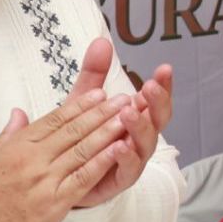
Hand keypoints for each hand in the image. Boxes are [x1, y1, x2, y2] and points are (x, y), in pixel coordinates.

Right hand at [0, 91, 137, 221]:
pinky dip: (103, 161)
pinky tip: (120, 149)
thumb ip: (10, 134)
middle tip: (123, 98)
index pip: (55, 119)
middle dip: (101, 112)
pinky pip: (84, 177)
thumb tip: (19, 111)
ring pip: (82, 150)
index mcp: (18, 145)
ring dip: (108, 131)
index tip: (100, 94)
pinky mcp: (55, 202)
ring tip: (128, 117)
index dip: (81, 105)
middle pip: (73, 130)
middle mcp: (33, 159)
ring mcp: (45, 180)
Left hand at [64, 39, 174, 207]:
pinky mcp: (119, 181)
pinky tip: (119, 146)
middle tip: (150, 87)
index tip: (164, 69)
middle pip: (158, 120)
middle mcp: (140, 138)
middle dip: (157, 103)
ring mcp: (133, 160)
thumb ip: (94, 73)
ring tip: (130, 112)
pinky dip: (126, 158)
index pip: (156, 100)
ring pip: (145, 144)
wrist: (58, 178)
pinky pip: (128, 170)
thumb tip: (101, 40)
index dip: (163, 85)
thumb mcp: (84, 101)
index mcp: (137, 117)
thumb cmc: (78, 138)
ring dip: (140, 127)